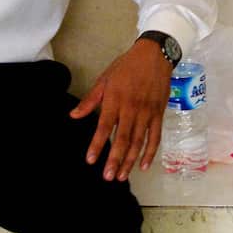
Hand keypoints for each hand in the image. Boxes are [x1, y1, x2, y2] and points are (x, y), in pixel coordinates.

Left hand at [70, 38, 172, 181]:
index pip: (105, 126)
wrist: (154, 55)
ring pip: (139, 141)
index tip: (91, 160)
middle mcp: (132, 108)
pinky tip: (144, 166)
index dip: (98, 144)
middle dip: (115, 159)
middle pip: (123, 138)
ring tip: (121, 176)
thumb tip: (73, 116)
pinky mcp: (159, 114)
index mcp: (115, 99)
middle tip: (108, 177)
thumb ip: (90, 100)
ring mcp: (147, 112)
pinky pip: (155, 137)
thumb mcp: (105, 79)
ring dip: (130, 160)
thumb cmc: (126, 67)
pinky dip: (150, 152)